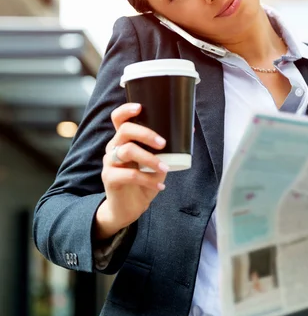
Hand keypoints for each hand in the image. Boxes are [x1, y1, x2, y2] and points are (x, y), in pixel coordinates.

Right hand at [95, 102, 168, 239]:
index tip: (140, 107)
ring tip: (165, 169)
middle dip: (146, 133)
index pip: (119, 119)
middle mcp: (114, 147)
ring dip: (150, 158)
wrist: (129, 208)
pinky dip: (147, 180)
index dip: (126, 110)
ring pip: (127, 151)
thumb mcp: (156, 162)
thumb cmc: (143, 181)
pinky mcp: (109, 179)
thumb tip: (189, 131)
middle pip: (124, 130)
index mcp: (124, 140)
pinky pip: (129, 175)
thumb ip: (166, 149)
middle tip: (163, 143)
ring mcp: (110, 162)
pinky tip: (159, 186)